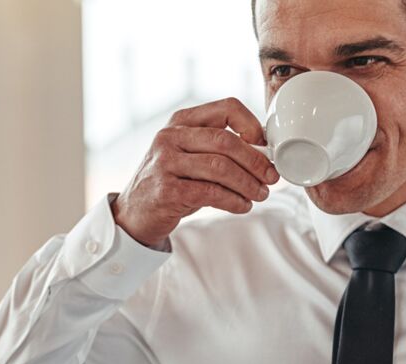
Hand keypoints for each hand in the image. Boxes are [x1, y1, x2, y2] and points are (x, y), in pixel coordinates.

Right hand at [112, 97, 279, 248]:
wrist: (134, 213)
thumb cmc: (170, 183)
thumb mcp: (189, 156)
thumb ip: (218, 149)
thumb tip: (264, 155)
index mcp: (181, 121)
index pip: (226, 108)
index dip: (253, 125)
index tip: (266, 146)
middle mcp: (170, 137)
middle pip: (226, 141)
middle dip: (256, 161)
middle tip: (271, 177)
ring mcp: (165, 162)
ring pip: (220, 168)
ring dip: (247, 184)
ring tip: (260, 195)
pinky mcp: (166, 190)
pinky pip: (210, 192)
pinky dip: (233, 200)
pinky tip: (242, 205)